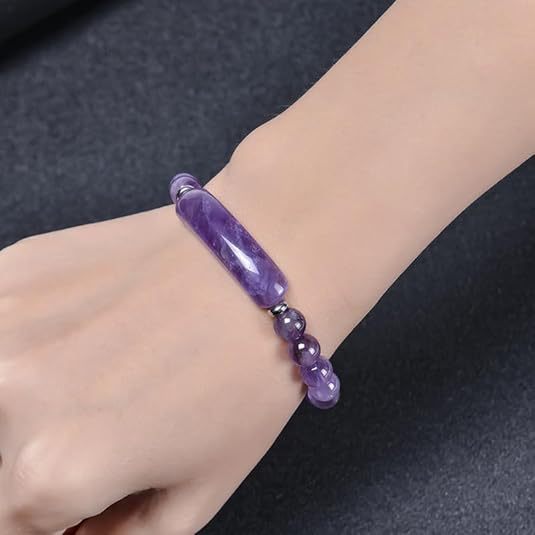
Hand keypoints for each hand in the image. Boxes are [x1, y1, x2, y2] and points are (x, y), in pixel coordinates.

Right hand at [0, 180, 303, 533]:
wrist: (262, 269)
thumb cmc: (246, 380)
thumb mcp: (194, 497)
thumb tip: (66, 533)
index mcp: (54, 468)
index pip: (10, 527)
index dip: (51, 516)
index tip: (82, 490)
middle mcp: (10, 392)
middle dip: (39, 460)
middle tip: (99, 428)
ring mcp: (5, 318)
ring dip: (27, 402)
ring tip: (93, 375)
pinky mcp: (15, 268)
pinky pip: (2, 331)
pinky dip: (27, 347)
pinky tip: (80, 333)